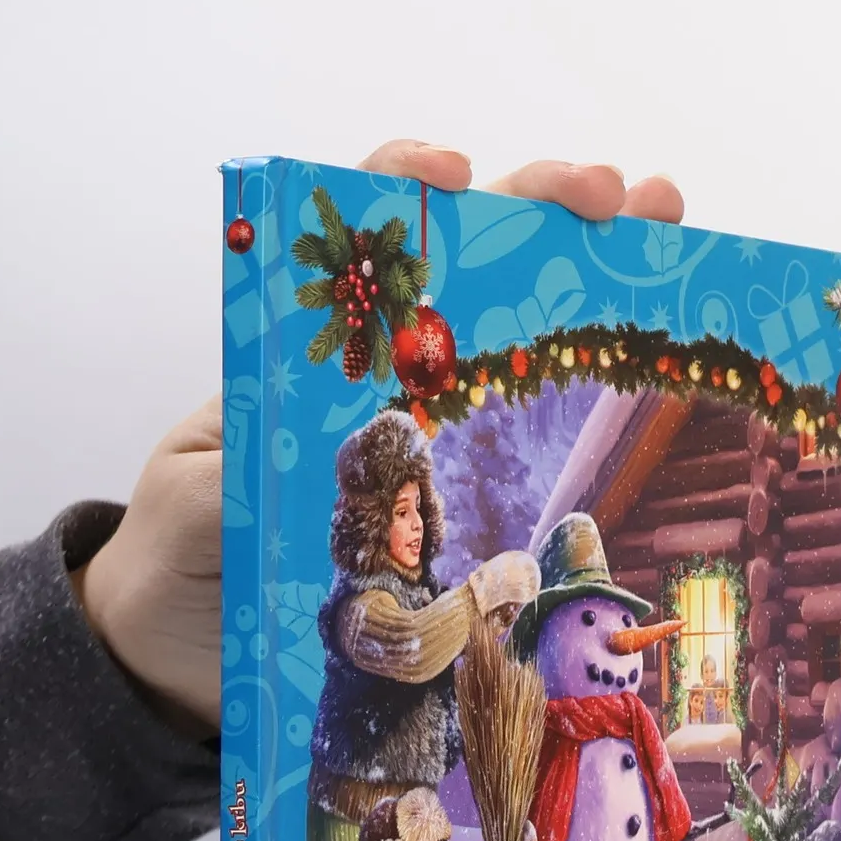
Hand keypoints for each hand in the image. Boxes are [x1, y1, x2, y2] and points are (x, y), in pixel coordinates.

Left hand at [73, 144, 682, 730]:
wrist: (192, 667)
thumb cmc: (179, 565)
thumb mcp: (198, 501)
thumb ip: (240, 462)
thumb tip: (309, 440)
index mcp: (313, 362)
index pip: (367, 247)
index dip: (412, 190)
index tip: (457, 172)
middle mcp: (384, 391)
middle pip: (474, 276)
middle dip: (548, 214)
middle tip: (619, 198)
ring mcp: (433, 455)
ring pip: (522, 351)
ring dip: (597, 285)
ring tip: (661, 236)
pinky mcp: (466, 528)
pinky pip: (537, 471)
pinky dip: (601, 411)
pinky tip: (657, 378)